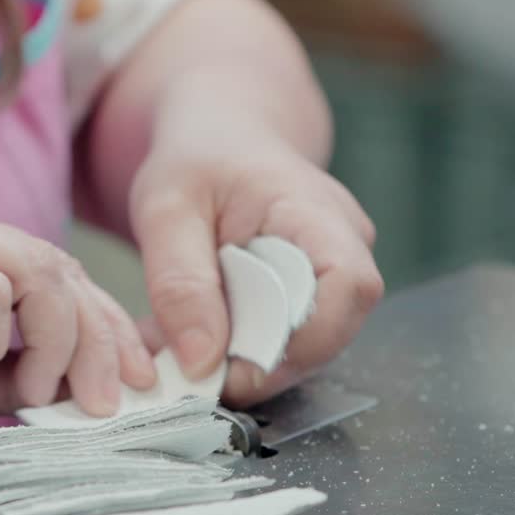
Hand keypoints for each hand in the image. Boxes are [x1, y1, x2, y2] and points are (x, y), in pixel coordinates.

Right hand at [0, 197, 154, 463]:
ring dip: (49, 343)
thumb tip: (97, 377)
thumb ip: (24, 366)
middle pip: (55, 264)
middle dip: (95, 337)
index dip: (101, 319)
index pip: (52, 266)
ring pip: (35, 273)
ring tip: (25, 391)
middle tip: (105, 399)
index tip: (132, 374)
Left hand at [131, 133, 381, 407]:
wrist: (220, 138)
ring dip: (252, 364)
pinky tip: (205, 342)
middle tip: (199, 376)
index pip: (348, 287)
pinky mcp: (317, 295)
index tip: (238, 370)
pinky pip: (293, 340)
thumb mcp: (166, 210)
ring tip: (190, 356)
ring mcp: (338, 271)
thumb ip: (179, 283)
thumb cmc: (198, 160)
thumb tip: (200, 362)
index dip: (303, 342)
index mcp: (316, 210)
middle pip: (334, 329)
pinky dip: (248, 353)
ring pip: (313, 345)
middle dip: (266, 365)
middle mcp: (345, 242)